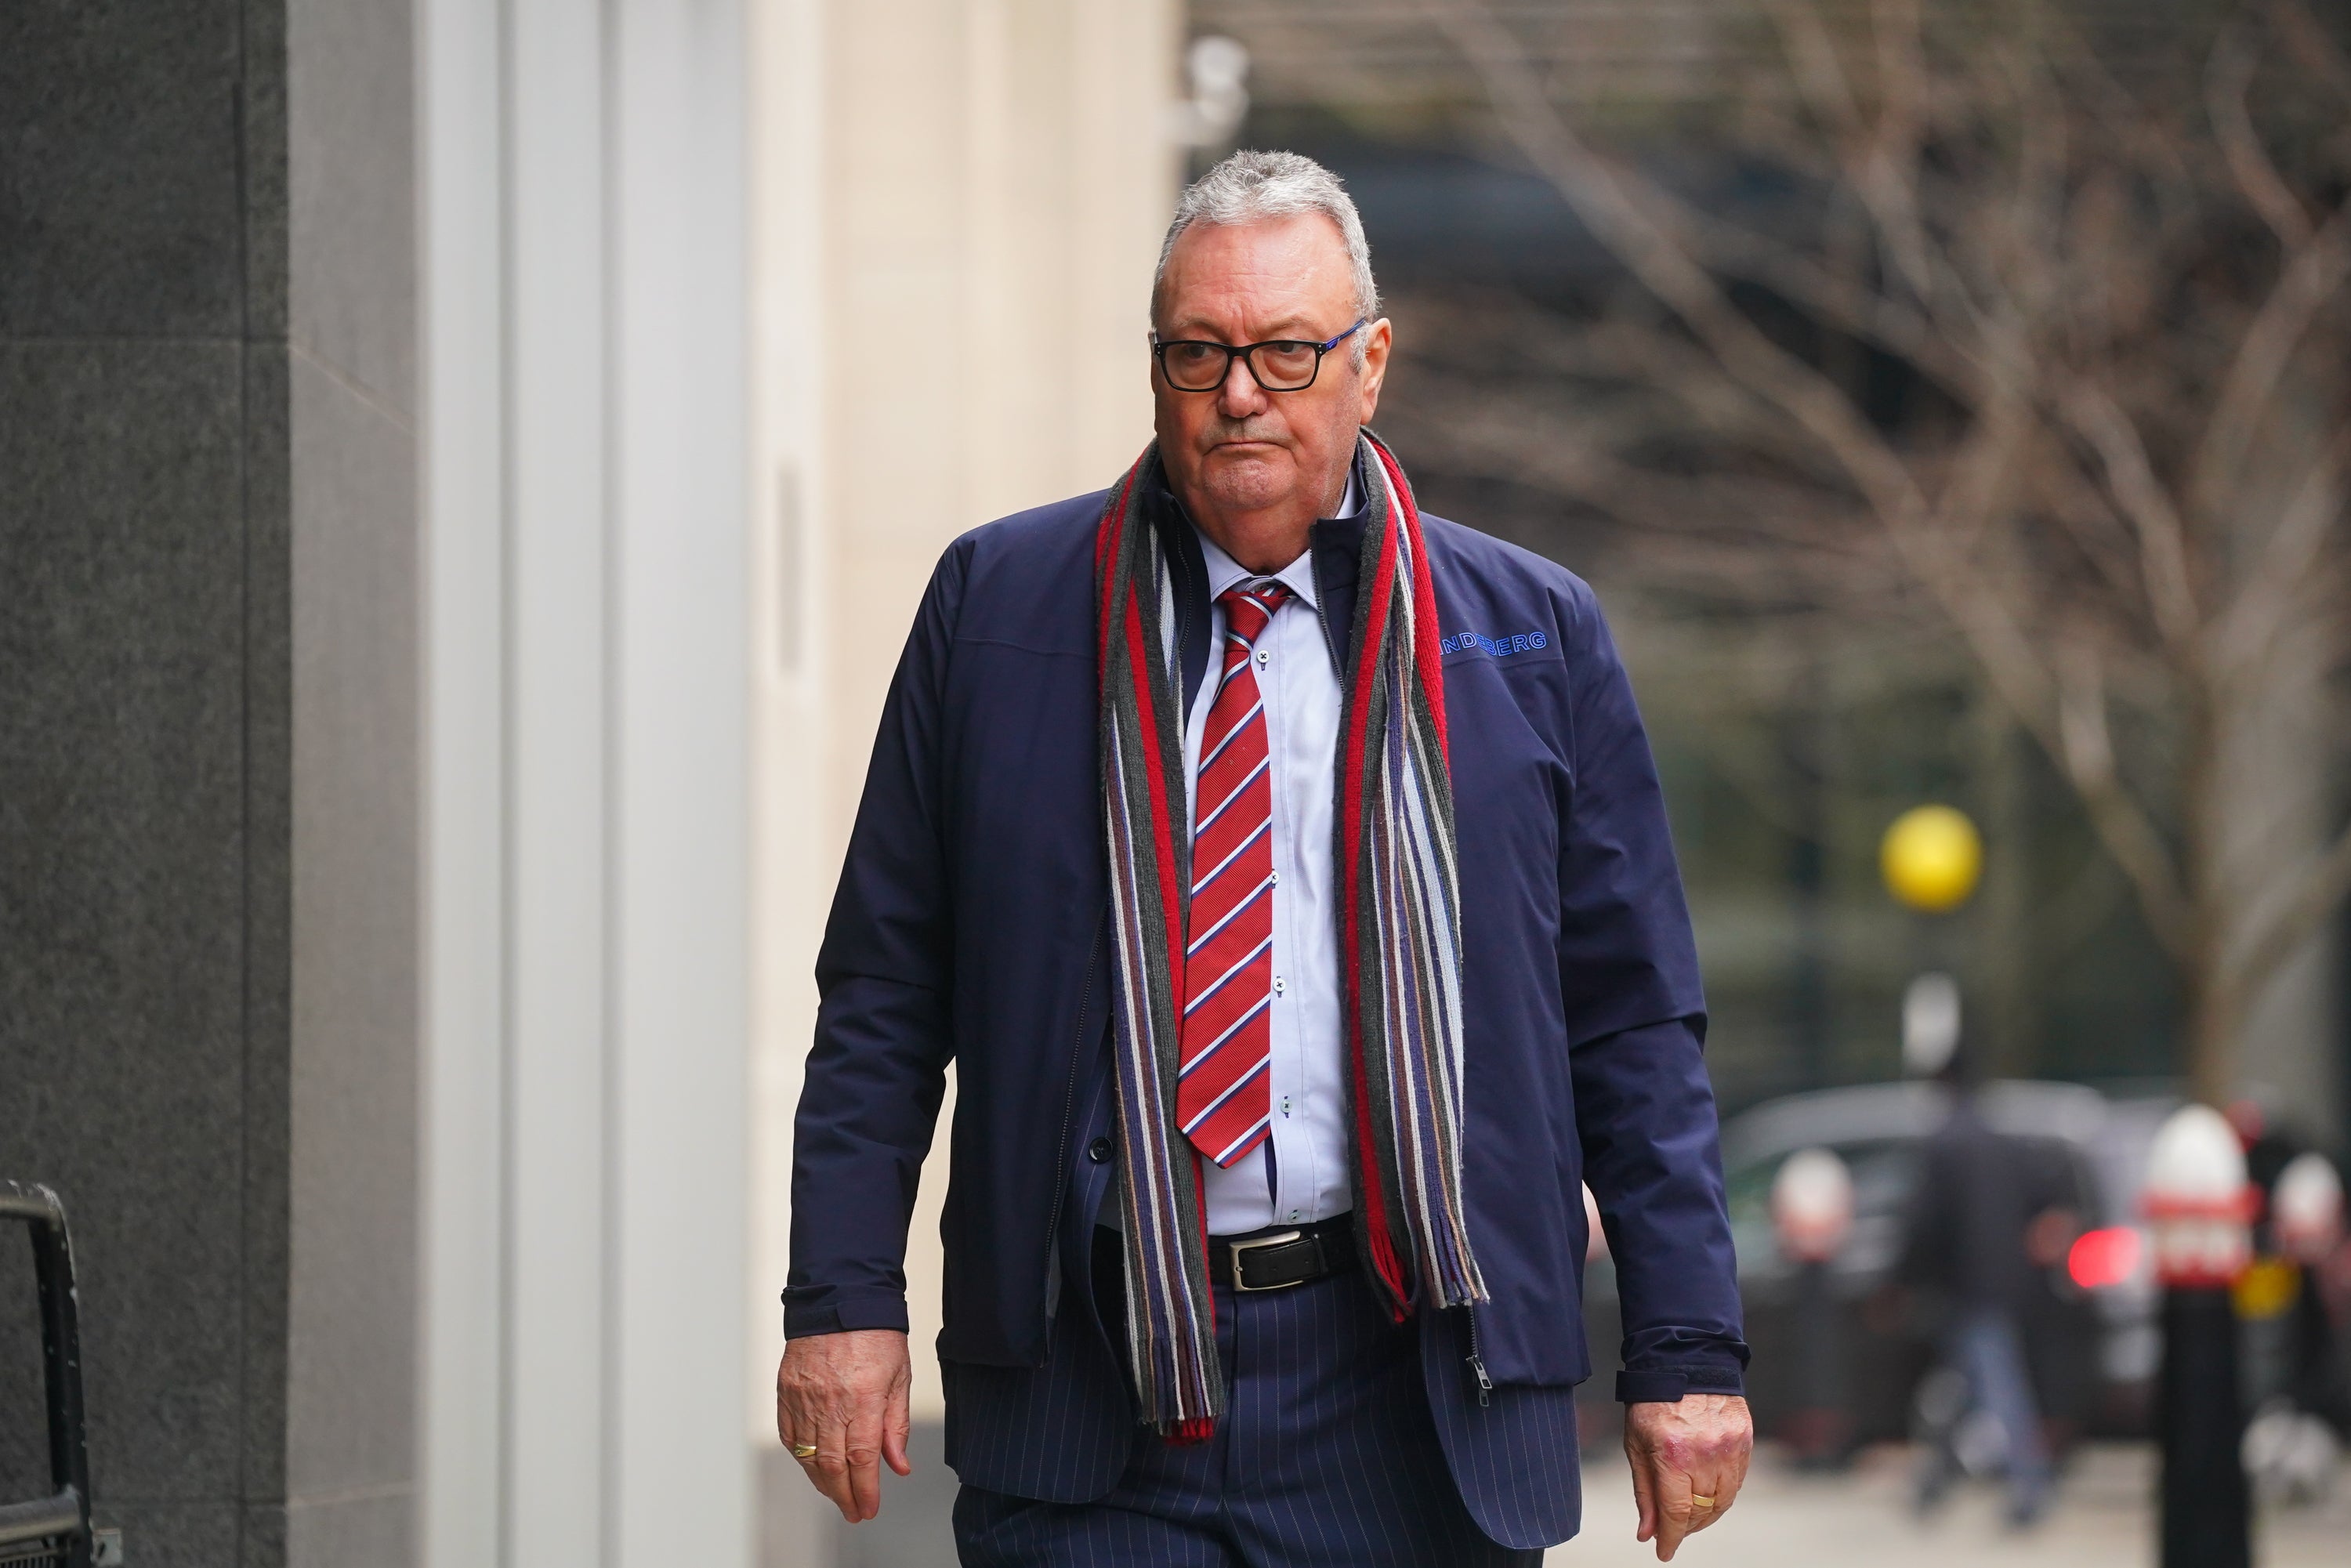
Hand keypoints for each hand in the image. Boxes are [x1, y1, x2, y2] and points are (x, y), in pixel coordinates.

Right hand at [776, 1329, 912, 1522]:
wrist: (840, 1298)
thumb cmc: (876, 1333)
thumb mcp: (900, 1377)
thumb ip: (897, 1425)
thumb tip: (897, 1465)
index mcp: (864, 1397)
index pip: (862, 1458)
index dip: (865, 1490)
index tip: (869, 1508)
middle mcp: (831, 1401)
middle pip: (834, 1465)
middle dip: (845, 1496)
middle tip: (854, 1511)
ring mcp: (804, 1396)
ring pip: (809, 1455)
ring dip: (823, 1482)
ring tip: (837, 1495)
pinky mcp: (786, 1390)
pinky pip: (789, 1434)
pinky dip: (800, 1456)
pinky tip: (813, 1466)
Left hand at [1623, 1394, 1751, 1560]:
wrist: (1685, 1361)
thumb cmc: (1653, 1402)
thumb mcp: (1636, 1445)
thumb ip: (1644, 1491)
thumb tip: (1647, 1532)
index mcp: (1673, 1454)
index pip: (1677, 1512)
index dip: (1671, 1538)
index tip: (1664, 1552)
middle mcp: (1705, 1454)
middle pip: (1702, 1512)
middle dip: (1686, 1527)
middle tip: (1673, 1529)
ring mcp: (1729, 1448)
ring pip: (1723, 1502)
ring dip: (1706, 1516)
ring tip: (1690, 1515)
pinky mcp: (1744, 1440)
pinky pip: (1736, 1482)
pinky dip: (1722, 1494)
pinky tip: (1708, 1493)